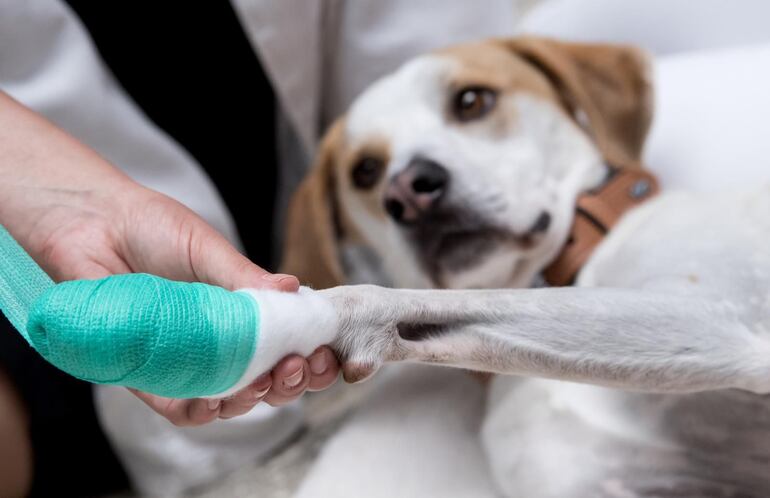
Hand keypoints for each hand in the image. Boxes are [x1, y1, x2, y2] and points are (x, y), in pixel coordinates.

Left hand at [35, 186, 339, 424]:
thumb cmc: (151, 227)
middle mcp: (217, 341)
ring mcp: (185, 359)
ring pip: (228, 400)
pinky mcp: (145, 372)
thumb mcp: (207, 248)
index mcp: (241, 312)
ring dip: (253, 401)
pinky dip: (199, 412)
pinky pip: (175, 407)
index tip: (324, 353)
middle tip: (297, 366)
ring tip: (263, 381)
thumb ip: (246, 277)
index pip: (286, 345)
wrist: (90, 222)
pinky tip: (215, 403)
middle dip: (291, 383)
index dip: (311, 357)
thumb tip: (294, 291)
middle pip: (265, 379)